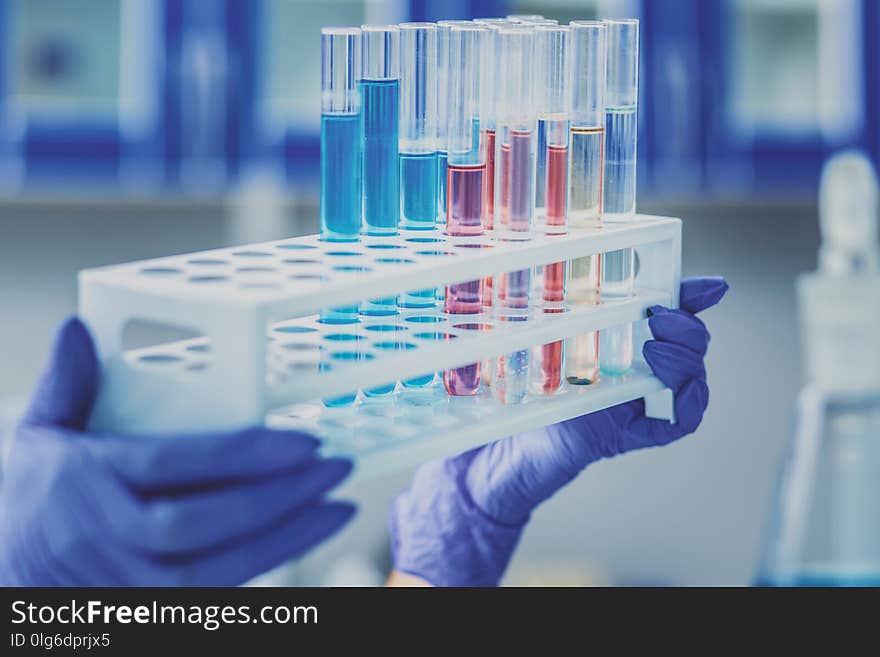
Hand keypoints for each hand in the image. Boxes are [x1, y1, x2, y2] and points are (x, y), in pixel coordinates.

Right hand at [0, 318, 354, 585]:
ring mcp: (131, 581)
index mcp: (89, 480)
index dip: (243, 455)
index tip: (303, 441)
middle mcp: (110, 536)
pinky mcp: (152, 609)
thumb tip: (77, 327)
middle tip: (334, 468)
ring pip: (218, 567)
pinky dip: (266, 563)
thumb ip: (66, 384)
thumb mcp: (38, 436)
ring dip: (286, 536)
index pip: (174, 465)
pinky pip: (218, 591)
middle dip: (278, 496)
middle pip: (203, 522)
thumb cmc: (33, 500)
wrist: (7, 575)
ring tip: (338, 506)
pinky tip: (304, 535)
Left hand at [390, 276, 727, 585]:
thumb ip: (555, 304)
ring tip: (656, 347)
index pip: (669, 313)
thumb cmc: (516, 384)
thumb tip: (558, 262)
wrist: (499, 441)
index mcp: (622, 339)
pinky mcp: (634, 434)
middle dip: (687, 326)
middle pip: (690, 345)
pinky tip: (673, 387)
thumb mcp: (537, 333)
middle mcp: (639, 369)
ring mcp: (641, 403)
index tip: (713, 287)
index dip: (695, 297)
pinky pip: (680, 423)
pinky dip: (688, 404)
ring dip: (686, 360)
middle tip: (658, 316)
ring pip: (692, 380)